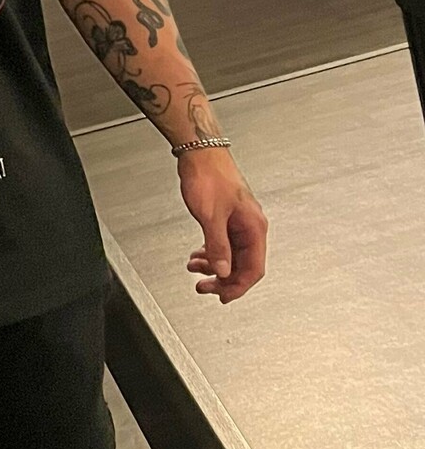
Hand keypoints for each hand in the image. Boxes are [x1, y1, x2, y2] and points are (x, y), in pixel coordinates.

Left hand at [177, 150, 267, 302]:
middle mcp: (250, 225)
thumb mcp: (210, 216)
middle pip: (242, 264)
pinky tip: (198, 255)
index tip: (222, 296)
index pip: (253, 268)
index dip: (238, 286)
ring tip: (194, 269)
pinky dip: (211, 252)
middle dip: (223, 278)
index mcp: (254, 227)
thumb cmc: (208, 175)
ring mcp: (238, 221)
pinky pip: (223, 242)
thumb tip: (223, 272)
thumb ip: (218, 246)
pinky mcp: (227, 216)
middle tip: (203, 286)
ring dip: (214, 265)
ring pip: (231, 254)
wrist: (199, 152)